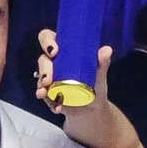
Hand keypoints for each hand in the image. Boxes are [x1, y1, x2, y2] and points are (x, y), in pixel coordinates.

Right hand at [34, 29, 139, 147]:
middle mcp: (54, 63)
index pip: (48, 38)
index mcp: (65, 52)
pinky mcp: (49, 95)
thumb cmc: (95, 85)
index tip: (54, 51)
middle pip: (42, 60)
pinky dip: (50, 103)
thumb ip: (101, 63)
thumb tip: (107, 50)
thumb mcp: (99, 75)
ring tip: (45, 94)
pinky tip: (58, 108)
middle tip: (48, 79)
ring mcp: (50, 80)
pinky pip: (45, 97)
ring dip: (41, 87)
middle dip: (44, 69)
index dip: (47, 41)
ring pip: (40, 79)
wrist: (92, 109)